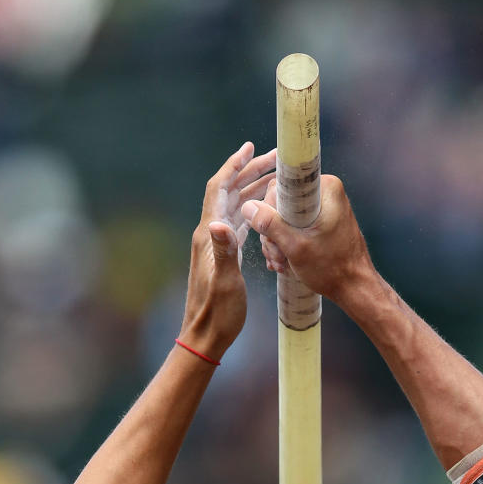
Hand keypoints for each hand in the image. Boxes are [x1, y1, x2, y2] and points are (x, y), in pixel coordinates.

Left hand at [179, 142, 276, 360]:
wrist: (205, 336)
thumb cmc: (218, 313)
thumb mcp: (226, 282)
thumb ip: (225, 251)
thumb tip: (220, 223)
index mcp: (210, 234)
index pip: (220, 188)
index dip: (234, 165)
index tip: (251, 147)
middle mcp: (210, 233)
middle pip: (230, 191)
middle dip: (250, 171)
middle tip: (276, 158)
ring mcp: (216, 243)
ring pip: (236, 205)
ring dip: (254, 188)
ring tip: (277, 176)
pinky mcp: (224, 254)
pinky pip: (239, 222)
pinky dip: (253, 209)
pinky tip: (266, 206)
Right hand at [241, 174, 374, 305]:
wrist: (355, 288)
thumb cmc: (333, 269)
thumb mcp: (295, 247)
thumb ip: (270, 224)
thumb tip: (248, 207)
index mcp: (325, 188)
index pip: (281, 186)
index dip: (270, 211)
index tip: (273, 235)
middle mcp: (325, 193)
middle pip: (282, 204)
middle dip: (274, 232)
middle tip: (278, 255)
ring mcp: (324, 208)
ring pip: (286, 218)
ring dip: (279, 242)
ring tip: (282, 262)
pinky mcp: (322, 222)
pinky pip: (297, 226)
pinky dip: (289, 243)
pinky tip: (285, 261)